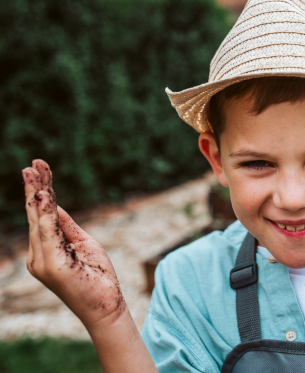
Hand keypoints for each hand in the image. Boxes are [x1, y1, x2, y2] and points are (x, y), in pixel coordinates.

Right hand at [22, 160, 124, 330]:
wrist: (106, 307)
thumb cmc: (96, 277)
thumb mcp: (84, 244)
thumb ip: (66, 226)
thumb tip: (53, 204)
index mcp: (43, 251)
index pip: (41, 216)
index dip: (40, 192)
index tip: (40, 168)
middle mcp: (37, 256)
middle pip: (36, 215)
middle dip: (36, 187)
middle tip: (33, 163)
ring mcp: (43, 261)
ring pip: (40, 220)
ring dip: (38, 193)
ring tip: (34, 171)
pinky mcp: (53, 265)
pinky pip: (50, 233)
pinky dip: (46, 214)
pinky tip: (44, 196)